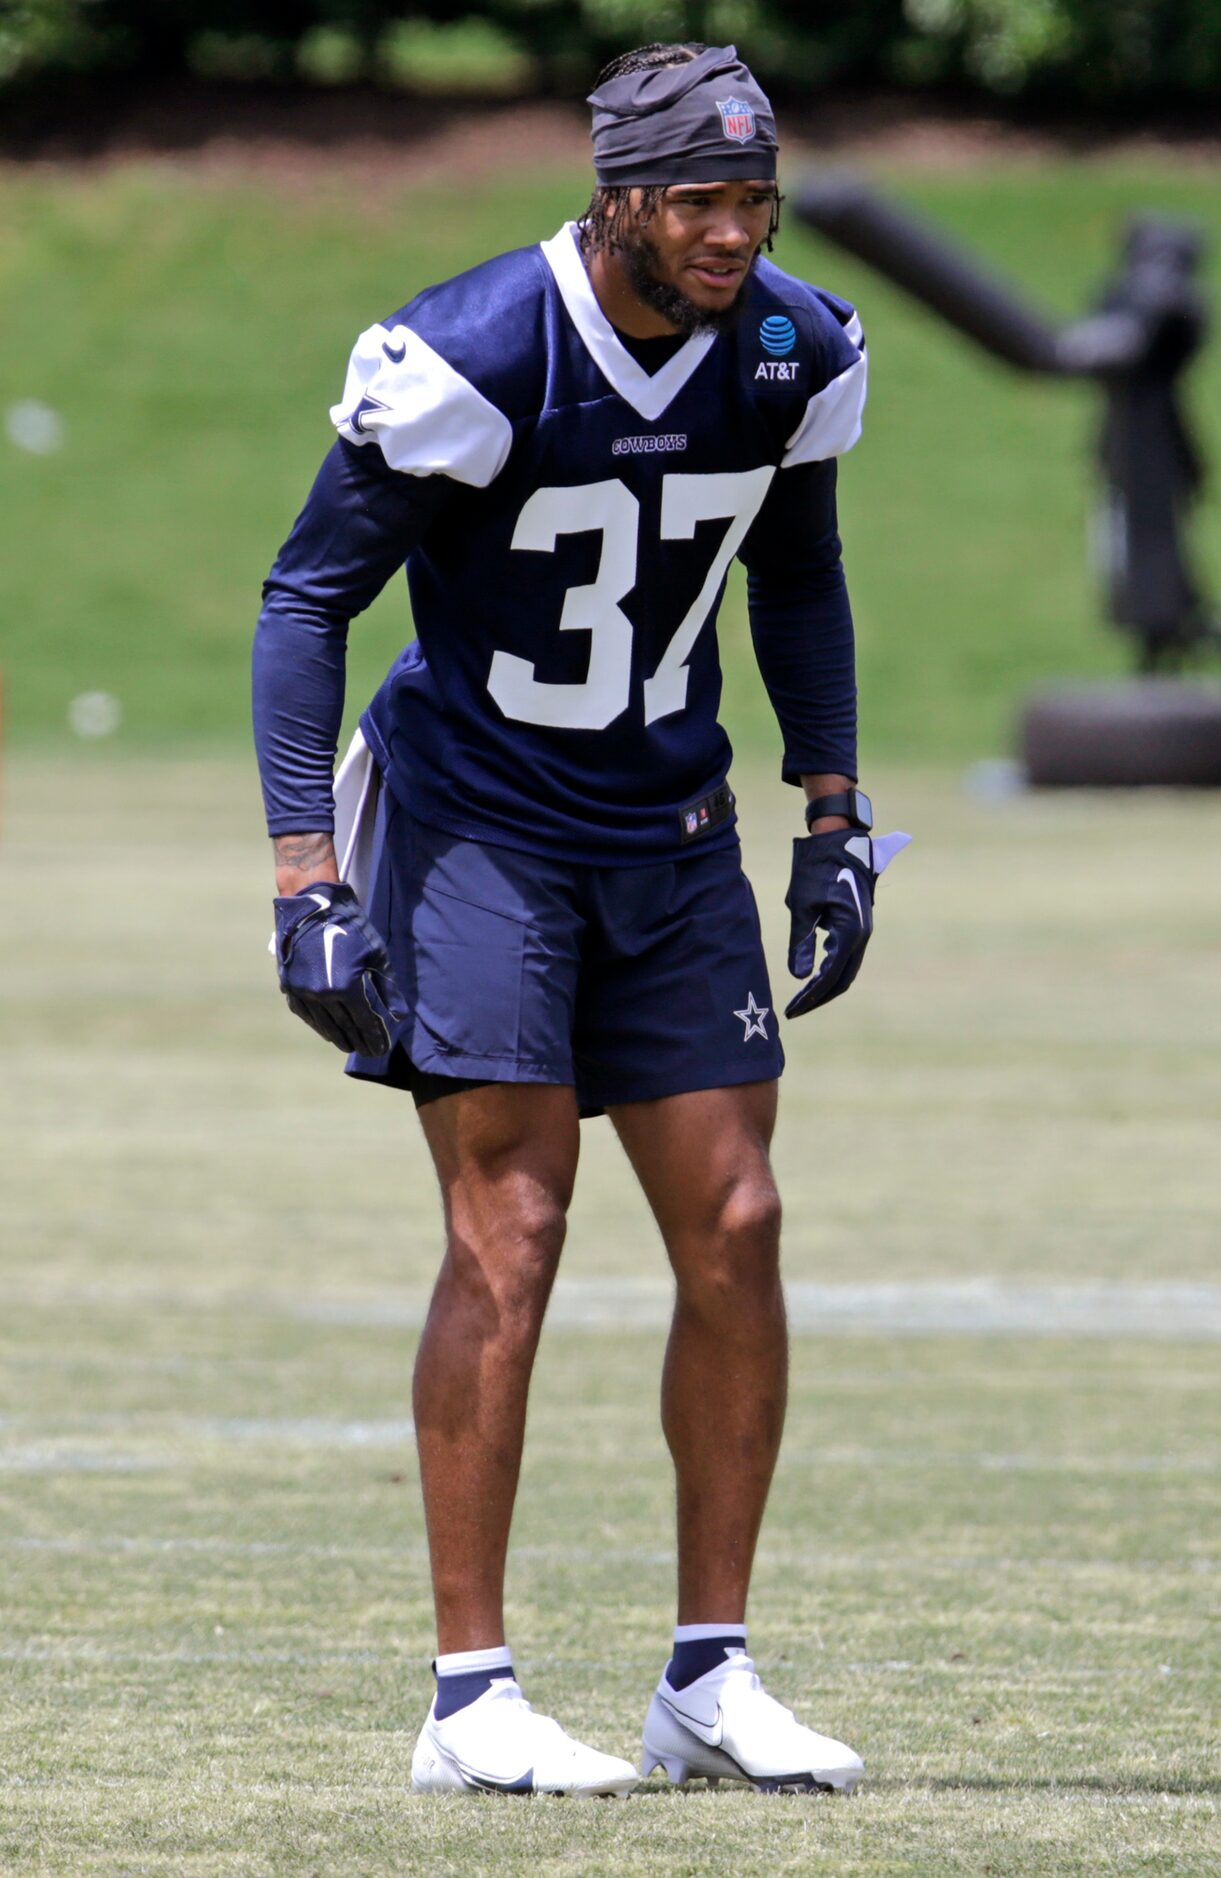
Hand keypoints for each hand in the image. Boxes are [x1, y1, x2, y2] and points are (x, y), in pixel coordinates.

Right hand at [273, 881, 405, 1055]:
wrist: (312, 907)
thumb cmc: (351, 927)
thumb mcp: (376, 955)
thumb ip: (387, 989)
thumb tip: (399, 1017)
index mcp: (347, 987)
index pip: (365, 1022)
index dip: (375, 1038)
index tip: (383, 1050)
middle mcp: (324, 995)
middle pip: (345, 1027)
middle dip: (359, 1042)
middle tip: (369, 1052)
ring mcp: (304, 992)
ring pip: (324, 1024)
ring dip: (339, 1037)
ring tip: (349, 1045)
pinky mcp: (290, 987)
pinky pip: (306, 1014)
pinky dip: (318, 1025)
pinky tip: (327, 1031)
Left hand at [785, 829, 910, 1017]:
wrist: (839, 839)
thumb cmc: (816, 868)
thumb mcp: (801, 905)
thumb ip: (800, 942)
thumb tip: (799, 977)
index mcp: (850, 932)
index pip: (830, 977)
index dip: (811, 997)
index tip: (792, 1010)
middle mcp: (862, 935)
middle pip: (843, 979)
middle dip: (820, 998)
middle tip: (795, 1011)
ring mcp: (862, 930)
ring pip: (846, 968)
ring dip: (826, 985)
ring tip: (802, 999)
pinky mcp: (857, 924)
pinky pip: (846, 955)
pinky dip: (830, 969)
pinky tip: (812, 975)